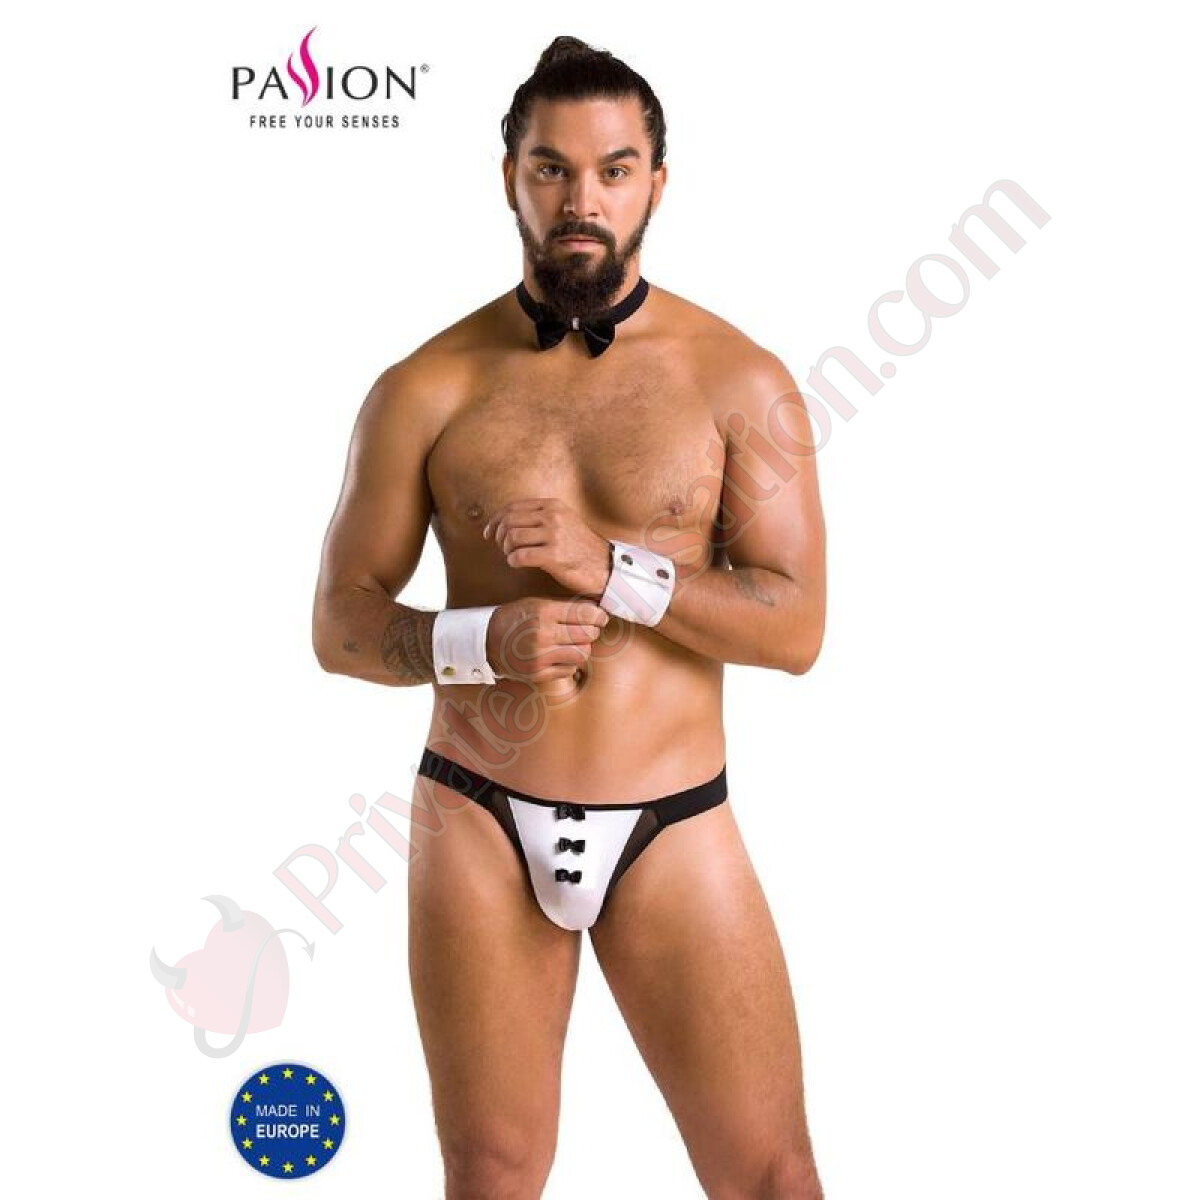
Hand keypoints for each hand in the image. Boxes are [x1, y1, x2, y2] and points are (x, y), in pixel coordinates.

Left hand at [483, 497, 611, 597]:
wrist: (606, 566)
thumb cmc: (581, 548)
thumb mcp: (565, 521)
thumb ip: (541, 517)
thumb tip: (508, 521)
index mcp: (553, 506)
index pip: (513, 507)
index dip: (496, 520)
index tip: (490, 533)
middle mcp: (553, 517)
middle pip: (509, 521)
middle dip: (499, 536)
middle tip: (502, 547)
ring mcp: (554, 535)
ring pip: (512, 537)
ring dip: (506, 550)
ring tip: (513, 556)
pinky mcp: (554, 556)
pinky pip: (520, 556)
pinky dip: (513, 561)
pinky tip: (518, 564)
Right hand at [486, 597, 609, 682]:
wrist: (487, 641)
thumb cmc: (518, 618)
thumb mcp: (538, 603)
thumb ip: (566, 606)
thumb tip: (597, 610)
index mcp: (543, 612)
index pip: (586, 614)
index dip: (599, 616)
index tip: (600, 617)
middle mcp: (542, 634)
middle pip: (588, 635)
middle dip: (592, 632)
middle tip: (587, 630)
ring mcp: (540, 656)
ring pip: (582, 655)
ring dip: (582, 649)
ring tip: (573, 644)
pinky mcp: (537, 673)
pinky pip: (569, 670)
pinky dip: (569, 664)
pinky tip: (560, 656)